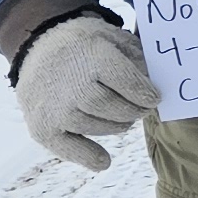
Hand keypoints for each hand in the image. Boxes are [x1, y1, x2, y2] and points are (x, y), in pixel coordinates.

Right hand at [19, 15, 158, 171]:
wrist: (38, 46)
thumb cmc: (86, 46)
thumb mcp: (112, 37)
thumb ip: (137, 58)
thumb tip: (158, 83)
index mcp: (90, 53)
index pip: (122, 79)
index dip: (143, 92)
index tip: (155, 99)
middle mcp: (68, 81)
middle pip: (109, 105)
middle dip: (132, 111)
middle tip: (142, 110)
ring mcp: (52, 106)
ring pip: (93, 126)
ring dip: (115, 126)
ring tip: (122, 118)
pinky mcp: (41, 126)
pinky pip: (66, 148)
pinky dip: (87, 156)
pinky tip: (103, 160)